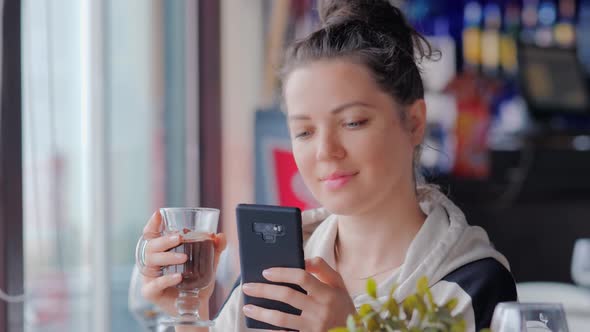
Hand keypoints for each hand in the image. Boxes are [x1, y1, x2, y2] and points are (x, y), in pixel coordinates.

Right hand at [139, 211, 226, 315]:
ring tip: (184, 258)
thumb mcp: (208, 263)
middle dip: (164, 240)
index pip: (152, 235)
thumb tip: (220, 236)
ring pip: (151, 262)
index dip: (152, 224)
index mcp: (161, 252)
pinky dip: (166, 279)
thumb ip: (214, 249)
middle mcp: (152, 263)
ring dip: (168, 257)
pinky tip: (178, 277)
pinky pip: (155, 284)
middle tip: (179, 237)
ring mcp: (149, 278)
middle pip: (150, 247)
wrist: (196, 306)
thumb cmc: (197, 281)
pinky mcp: (151, 293)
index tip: (159, 214)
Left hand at [241, 257, 355, 331]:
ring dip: (261, 312)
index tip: (266, 271)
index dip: (282, 273)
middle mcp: (320, 310)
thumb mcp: (339, 285)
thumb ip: (323, 269)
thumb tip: (304, 259)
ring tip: (247, 307)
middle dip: (264, 290)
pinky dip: (271, 331)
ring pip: (282, 318)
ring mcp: (313, 327)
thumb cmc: (342, 306)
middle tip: (247, 287)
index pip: (303, 277)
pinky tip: (259, 326)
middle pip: (287, 296)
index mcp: (327, 293)